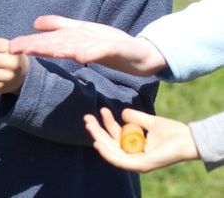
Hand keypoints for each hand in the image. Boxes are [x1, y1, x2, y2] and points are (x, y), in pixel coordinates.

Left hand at [9, 15, 166, 75]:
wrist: (137, 52)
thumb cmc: (106, 43)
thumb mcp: (79, 35)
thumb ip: (58, 28)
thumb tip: (34, 24)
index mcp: (71, 38)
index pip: (46, 41)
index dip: (28, 44)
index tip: (9, 48)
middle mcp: (80, 39)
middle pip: (54, 42)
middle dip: (35, 45)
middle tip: (15, 48)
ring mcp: (96, 43)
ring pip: (73, 45)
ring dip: (57, 48)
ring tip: (41, 51)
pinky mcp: (112, 47)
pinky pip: (100, 51)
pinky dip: (90, 53)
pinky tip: (80, 57)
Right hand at [84, 107, 199, 172]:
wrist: (188, 139)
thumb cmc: (172, 132)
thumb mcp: (149, 121)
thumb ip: (135, 117)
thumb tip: (121, 113)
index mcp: (135, 147)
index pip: (116, 137)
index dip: (106, 124)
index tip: (102, 109)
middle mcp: (134, 156)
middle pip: (110, 144)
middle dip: (97, 131)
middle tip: (87, 117)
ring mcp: (136, 162)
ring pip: (111, 152)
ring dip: (98, 138)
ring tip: (89, 125)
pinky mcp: (140, 166)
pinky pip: (119, 161)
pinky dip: (106, 153)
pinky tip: (97, 143)